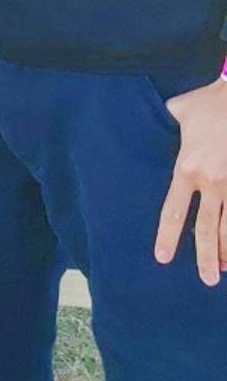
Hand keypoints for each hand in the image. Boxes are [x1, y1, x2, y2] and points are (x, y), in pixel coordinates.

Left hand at [154, 76, 226, 283]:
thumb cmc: (209, 101)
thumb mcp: (179, 111)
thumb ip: (168, 122)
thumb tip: (160, 119)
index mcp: (187, 168)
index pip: (173, 212)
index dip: (168, 237)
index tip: (163, 258)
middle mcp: (211, 182)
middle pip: (206, 229)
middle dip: (205, 257)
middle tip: (205, 279)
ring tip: (225, 270)